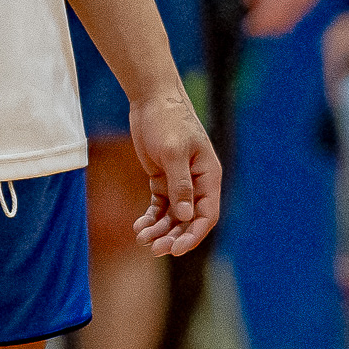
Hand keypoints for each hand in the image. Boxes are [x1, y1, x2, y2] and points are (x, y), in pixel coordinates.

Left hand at [130, 85, 220, 256]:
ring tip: (142, 239)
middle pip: (189, 219)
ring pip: (173, 215)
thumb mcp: (173, 152)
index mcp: (208, 175)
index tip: (176, 249)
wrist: (151, 98)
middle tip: (154, 249)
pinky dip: (151, 217)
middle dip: (173, 236)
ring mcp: (179, 181)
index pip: (207, 214)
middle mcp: (197, 182)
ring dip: (160, 230)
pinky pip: (160, 205)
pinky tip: (139, 226)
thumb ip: (181, 185)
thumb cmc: (167, 120)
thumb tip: (187, 217)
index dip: (193, 234)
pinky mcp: (162, 178)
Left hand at [240, 0, 324, 36]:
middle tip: (255, 28)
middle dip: (267, 28)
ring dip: (278, 23)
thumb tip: (251, 12)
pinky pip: (300, 12)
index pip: (268, 17)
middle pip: (281, 23)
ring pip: (292, 20)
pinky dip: (289, 15)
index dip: (256, 26)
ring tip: (265, 19)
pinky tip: (278, 11)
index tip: (247, 28)